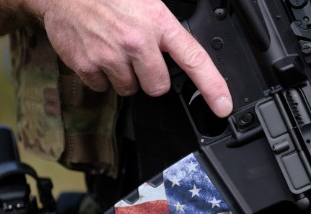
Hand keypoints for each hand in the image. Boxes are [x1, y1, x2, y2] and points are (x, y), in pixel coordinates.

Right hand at [28, 0, 231, 116]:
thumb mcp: (148, 5)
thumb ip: (166, 33)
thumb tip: (182, 57)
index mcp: (158, 23)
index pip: (195, 60)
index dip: (213, 87)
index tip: (223, 107)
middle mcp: (137, 40)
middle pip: (157, 87)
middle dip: (150, 78)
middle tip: (138, 57)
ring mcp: (110, 55)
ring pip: (129, 90)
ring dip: (125, 77)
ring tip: (115, 50)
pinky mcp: (87, 65)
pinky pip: (103, 88)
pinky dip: (101, 76)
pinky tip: (98, 54)